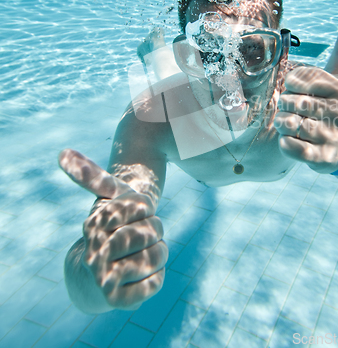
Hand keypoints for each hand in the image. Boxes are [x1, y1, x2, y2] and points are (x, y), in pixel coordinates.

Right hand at [59, 149, 167, 309]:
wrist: (93, 275)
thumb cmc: (109, 229)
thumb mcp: (107, 198)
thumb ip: (90, 175)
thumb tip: (62, 153)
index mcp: (95, 223)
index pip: (142, 205)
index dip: (146, 209)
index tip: (134, 214)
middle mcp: (96, 251)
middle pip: (153, 231)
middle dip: (155, 231)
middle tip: (142, 236)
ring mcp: (105, 278)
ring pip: (158, 256)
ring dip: (159, 253)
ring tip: (144, 253)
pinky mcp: (117, 301)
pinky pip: (156, 283)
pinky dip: (156, 276)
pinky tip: (143, 274)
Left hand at [274, 14, 337, 173]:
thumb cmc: (336, 104)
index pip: (296, 79)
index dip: (291, 85)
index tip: (300, 89)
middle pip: (291, 102)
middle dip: (287, 106)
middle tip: (297, 110)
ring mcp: (333, 136)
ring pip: (288, 124)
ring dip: (284, 124)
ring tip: (295, 124)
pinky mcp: (323, 158)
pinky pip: (290, 147)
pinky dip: (285, 143)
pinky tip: (294, 139)